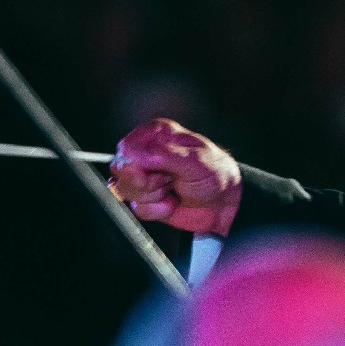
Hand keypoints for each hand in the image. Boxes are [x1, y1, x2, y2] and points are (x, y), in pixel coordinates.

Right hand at [110, 118, 241, 235]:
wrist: (224, 205)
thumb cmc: (215, 175)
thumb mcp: (195, 160)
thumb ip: (164, 154)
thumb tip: (134, 155)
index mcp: (156, 134)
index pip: (126, 148)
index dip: (137, 165)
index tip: (158, 172)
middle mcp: (146, 153)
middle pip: (120, 170)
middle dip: (145, 182)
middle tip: (168, 180)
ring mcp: (144, 176)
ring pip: (125, 191)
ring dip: (153, 197)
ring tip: (173, 189)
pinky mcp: (146, 198)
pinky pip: (137, 209)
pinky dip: (157, 210)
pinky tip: (172, 202)